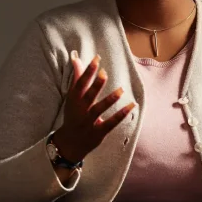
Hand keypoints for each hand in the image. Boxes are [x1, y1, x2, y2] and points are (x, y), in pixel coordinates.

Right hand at [51, 51, 135, 165]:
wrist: (70, 143)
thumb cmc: (73, 115)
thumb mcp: (72, 97)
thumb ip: (77, 78)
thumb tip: (76, 58)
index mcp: (74, 100)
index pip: (80, 83)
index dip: (87, 71)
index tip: (96, 59)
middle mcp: (80, 111)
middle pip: (88, 96)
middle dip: (96, 85)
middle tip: (105, 73)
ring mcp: (89, 122)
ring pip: (99, 109)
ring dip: (110, 99)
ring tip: (121, 89)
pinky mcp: (99, 132)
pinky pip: (111, 123)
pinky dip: (121, 115)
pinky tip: (131, 105)